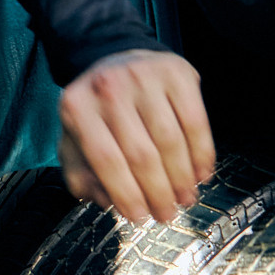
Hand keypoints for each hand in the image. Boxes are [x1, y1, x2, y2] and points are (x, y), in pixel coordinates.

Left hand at [58, 49, 214, 225]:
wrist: (116, 57)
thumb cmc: (96, 108)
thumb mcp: (73, 138)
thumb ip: (80, 173)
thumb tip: (106, 201)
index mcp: (77, 107)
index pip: (105, 160)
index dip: (126, 194)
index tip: (139, 217)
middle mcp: (109, 88)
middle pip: (141, 154)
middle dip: (157, 193)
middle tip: (166, 214)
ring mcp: (144, 77)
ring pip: (170, 141)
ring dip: (181, 178)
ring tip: (185, 199)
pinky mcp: (176, 74)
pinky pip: (195, 122)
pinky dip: (201, 153)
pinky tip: (201, 174)